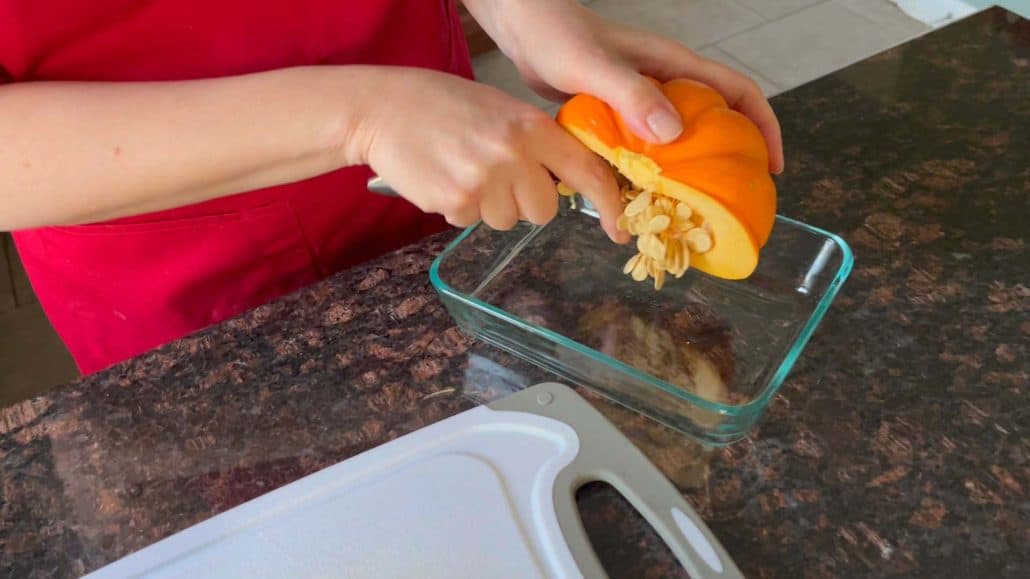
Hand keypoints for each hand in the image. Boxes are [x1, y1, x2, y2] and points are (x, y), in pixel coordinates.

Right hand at [359, 67, 626, 239]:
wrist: (383, 109)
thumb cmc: (443, 106)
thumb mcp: (502, 110)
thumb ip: (535, 143)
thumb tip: (565, 182)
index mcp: (531, 127)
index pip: (586, 171)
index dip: (608, 204)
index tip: (618, 228)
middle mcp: (514, 155)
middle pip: (544, 210)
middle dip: (524, 201)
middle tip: (496, 174)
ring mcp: (485, 182)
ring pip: (507, 220)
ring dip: (489, 205)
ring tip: (463, 170)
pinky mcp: (457, 203)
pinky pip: (472, 222)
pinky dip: (460, 207)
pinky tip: (444, 178)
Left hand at [464, 0, 784, 172]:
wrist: (524, 29)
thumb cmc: (559, 37)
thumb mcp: (595, 66)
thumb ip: (632, 94)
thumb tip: (675, 133)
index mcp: (674, 67)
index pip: (738, 92)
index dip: (763, 126)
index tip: (771, 165)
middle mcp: (665, 84)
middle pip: (715, 121)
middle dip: (730, 158)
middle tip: (731, 201)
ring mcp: (641, 102)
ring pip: (679, 140)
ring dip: (686, 172)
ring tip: (687, 211)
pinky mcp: (617, 117)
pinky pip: (644, 148)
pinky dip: (648, 173)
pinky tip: (639, 199)